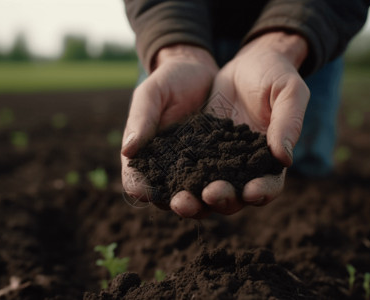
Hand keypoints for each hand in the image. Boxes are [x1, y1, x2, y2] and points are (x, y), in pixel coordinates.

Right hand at [121, 44, 218, 211]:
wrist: (202, 73)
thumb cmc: (169, 81)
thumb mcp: (151, 93)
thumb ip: (141, 119)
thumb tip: (127, 150)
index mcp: (146, 158)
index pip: (136, 181)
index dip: (140, 189)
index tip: (148, 192)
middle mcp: (172, 172)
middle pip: (171, 198)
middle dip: (179, 203)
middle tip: (185, 203)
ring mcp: (199, 171)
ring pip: (202, 197)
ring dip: (207, 202)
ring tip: (214, 195)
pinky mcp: (223, 166)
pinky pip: (228, 181)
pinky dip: (234, 186)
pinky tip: (242, 184)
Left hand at [174, 32, 310, 216]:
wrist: (247, 63)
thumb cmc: (276, 75)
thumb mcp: (289, 91)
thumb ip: (288, 122)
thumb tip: (284, 157)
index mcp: (269, 161)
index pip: (269, 185)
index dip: (261, 192)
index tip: (250, 192)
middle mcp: (242, 169)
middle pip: (233, 197)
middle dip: (221, 200)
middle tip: (208, 195)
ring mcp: (217, 162)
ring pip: (203, 191)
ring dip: (193, 201)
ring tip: (178, 201)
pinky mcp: (195, 151)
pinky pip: (182, 169)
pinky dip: (172, 179)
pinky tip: (159, 182)